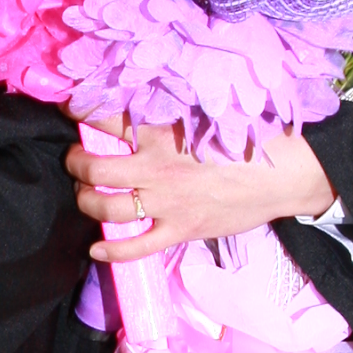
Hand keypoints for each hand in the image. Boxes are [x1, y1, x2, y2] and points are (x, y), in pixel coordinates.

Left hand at [69, 115, 337, 266]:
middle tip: (75, 159)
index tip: (67, 108)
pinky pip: (136, 246)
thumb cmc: (251, 138)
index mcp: (162, 131)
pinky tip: (96, 247)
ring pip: (105, 204)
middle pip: (94, 166)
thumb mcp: (206, 113)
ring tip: (84, 193)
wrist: (286, 173)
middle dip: (76, 162)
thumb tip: (141, 102)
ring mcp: (166, 202)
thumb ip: (171, 111)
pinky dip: (111, 250)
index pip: (107, 117)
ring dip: (85, 200)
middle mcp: (156, 167)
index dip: (79, 111)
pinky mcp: (180, 230)